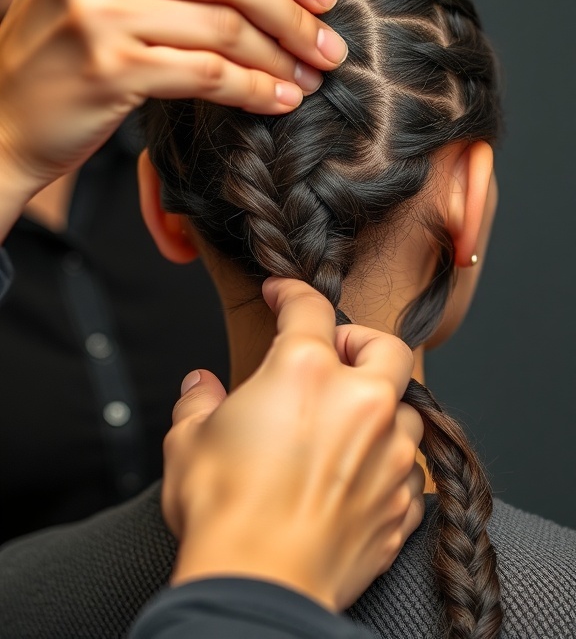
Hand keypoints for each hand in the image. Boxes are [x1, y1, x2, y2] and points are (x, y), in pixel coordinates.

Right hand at [0, 0, 347, 195]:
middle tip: (329, 42)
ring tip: (310, 77)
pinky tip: (277, 101)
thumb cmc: (65, 45)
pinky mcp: (109, 67)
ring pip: (227, 25)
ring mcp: (99, 10)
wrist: (1, 116)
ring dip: (283, 56)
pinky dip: (254, 90)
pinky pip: (208, 73)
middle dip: (297, 11)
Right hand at [162, 277, 424, 612]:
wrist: (258, 586)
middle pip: (386, 345)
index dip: (292, 291)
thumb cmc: (223, 512)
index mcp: (304, 371)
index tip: (282, 294)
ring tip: (348, 423)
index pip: (310, 306)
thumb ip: (199, 403)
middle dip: (361, 341)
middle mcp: (358, 403)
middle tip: (334, 354)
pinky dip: (387, 464)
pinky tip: (357, 476)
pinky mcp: (401, 502)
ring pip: (407, 409)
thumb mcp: (189, 441)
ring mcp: (388, 454)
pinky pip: (409, 470)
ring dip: (381, 407)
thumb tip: (201, 387)